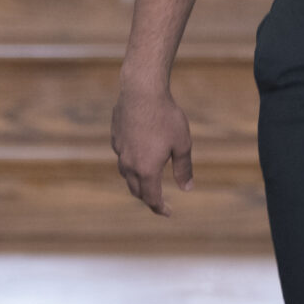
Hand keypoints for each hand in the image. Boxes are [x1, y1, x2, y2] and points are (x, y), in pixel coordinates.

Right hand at [112, 79, 192, 213]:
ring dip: (138, 182)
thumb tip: (188, 188)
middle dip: (148, 198)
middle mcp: (129, 165)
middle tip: (159, 201)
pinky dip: (131, 163)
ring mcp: (120, 151)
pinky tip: (140, 154)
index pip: (151, 199)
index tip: (168, 212)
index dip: (160, 208)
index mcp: (146, 170)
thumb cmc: (166, 117)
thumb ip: (184, 169)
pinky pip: (122, 157)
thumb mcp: (182, 144)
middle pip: (136, 191)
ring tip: (149, 181)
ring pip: (127, 175)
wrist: (141, 91)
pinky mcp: (116, 138)